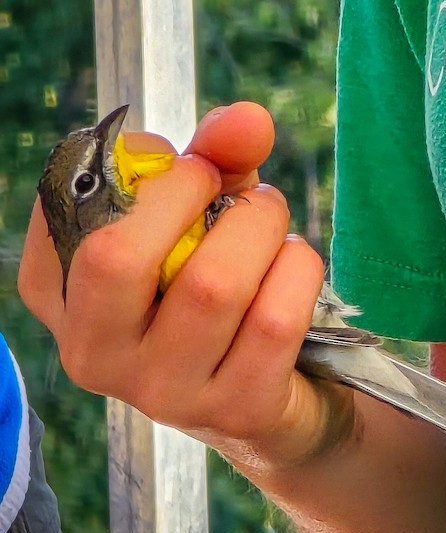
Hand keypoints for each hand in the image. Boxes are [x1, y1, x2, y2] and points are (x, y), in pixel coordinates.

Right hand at [18, 102, 348, 472]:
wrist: (276, 396)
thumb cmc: (218, 282)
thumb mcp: (205, 209)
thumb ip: (216, 154)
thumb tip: (249, 120)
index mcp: (59, 293)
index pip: (62, 206)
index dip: (132, 163)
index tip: (179, 162)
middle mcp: (93, 353)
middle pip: (118, 256)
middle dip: (193, 193)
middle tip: (230, 187)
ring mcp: (161, 393)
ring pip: (213, 284)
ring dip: (261, 227)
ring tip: (270, 223)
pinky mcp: (234, 411)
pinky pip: (274, 318)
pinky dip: (298, 270)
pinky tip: (293, 270)